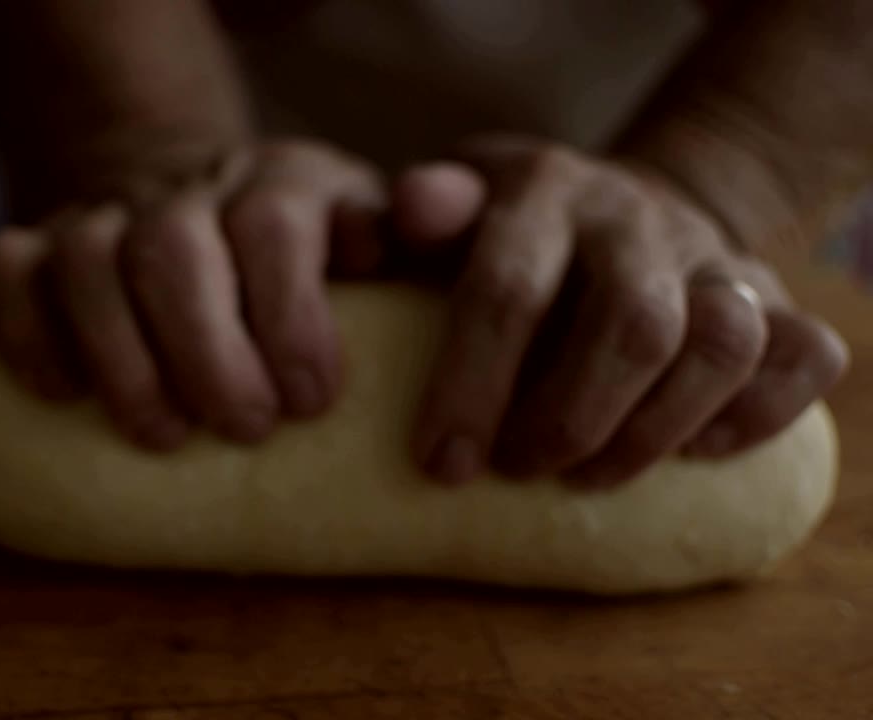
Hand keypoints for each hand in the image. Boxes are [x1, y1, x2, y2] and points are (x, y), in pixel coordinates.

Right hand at [0, 140, 476, 449]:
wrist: (202, 206)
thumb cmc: (311, 265)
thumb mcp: (376, 244)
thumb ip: (415, 236)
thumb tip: (438, 216)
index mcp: (282, 183)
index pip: (275, 225)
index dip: (290, 314)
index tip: (310, 401)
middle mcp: (187, 189)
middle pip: (173, 250)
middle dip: (206, 351)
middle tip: (243, 428)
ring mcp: (103, 212)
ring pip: (86, 260)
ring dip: (121, 358)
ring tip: (163, 436)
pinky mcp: (35, 245)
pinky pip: (4, 268)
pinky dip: (24, 330)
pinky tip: (60, 392)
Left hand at [399, 134, 849, 487]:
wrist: (616, 204)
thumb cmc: (503, 234)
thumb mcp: (447, 213)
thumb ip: (412, 216)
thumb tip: (407, 212)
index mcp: (541, 190)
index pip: (509, 289)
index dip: (474, 386)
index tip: (443, 465)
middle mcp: (635, 215)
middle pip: (632, 326)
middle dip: (570, 420)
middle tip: (518, 469)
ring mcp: (712, 254)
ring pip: (725, 344)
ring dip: (655, 431)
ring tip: (588, 477)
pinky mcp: (776, 295)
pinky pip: (807, 355)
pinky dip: (760, 415)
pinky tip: (695, 452)